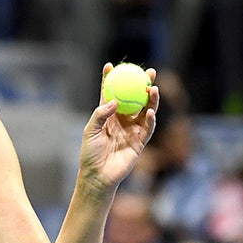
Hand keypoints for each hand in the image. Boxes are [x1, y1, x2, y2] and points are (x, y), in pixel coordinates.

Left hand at [79, 64, 158, 191]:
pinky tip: (150, 111)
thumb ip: (100, 114)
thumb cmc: (90, 154)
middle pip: (135, 98)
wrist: (98, 176)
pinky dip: (150, 119)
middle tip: (147, 72)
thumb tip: (115, 101)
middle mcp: (122, 120)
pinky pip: (148, 129)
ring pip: (145, 111)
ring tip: (152, 88)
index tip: (111, 65)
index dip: (111, 79)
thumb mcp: (90, 130)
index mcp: (108, 115)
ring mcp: (132, 130)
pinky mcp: (139, 143)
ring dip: (151, 99)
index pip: (110, 93)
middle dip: (141, 84)